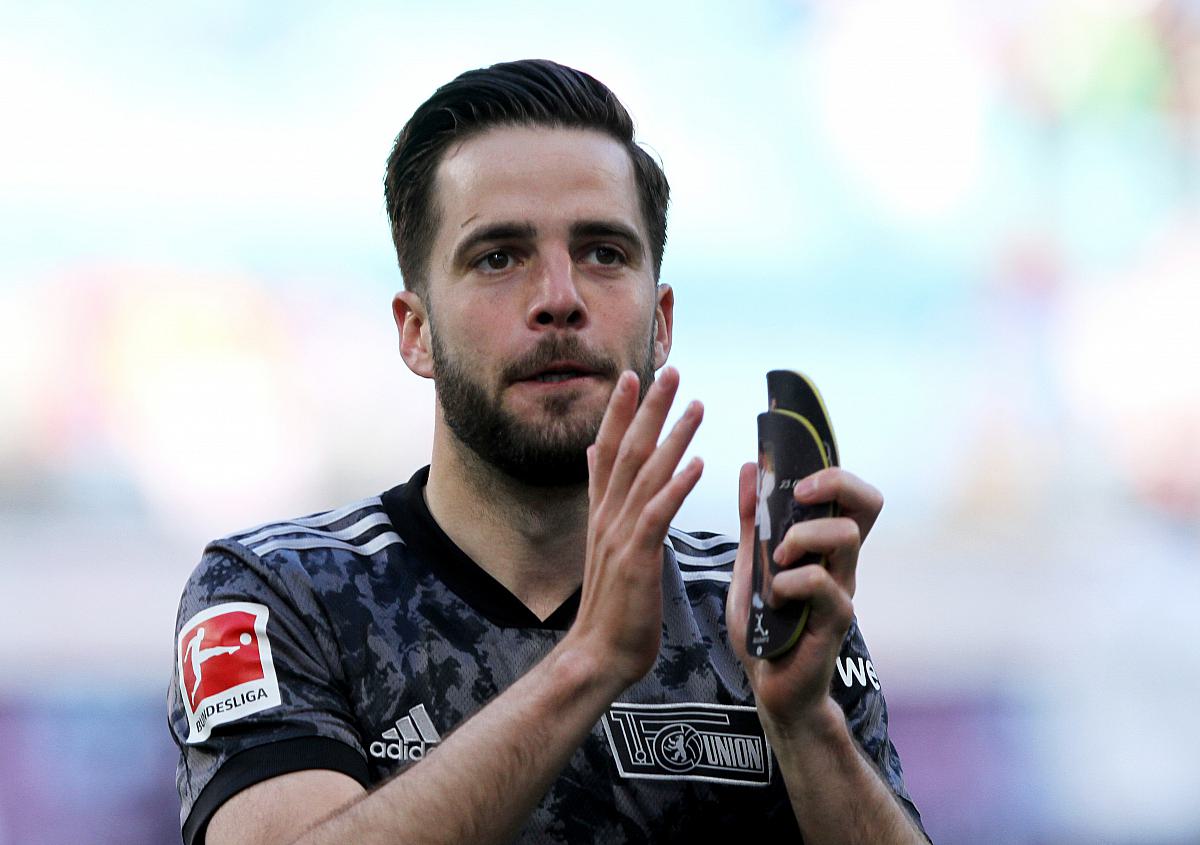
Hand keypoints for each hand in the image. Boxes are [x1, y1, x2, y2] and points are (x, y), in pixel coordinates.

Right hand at [568, 367, 703, 690]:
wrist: (597, 654)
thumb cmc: (611, 605)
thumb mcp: (605, 545)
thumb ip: (602, 499)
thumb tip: (592, 458)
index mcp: (602, 512)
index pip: (608, 450)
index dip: (619, 411)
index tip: (632, 375)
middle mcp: (608, 516)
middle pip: (628, 450)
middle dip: (649, 408)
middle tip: (671, 371)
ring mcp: (620, 536)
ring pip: (646, 475)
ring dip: (671, 436)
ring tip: (696, 404)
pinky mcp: (636, 558)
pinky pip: (657, 514)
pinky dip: (675, 485)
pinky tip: (696, 462)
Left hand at [727, 464, 883, 732]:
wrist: (770, 686)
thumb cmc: (765, 625)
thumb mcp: (750, 564)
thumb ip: (752, 521)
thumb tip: (750, 467)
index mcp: (825, 546)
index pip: (854, 495)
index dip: (835, 472)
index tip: (795, 472)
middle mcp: (843, 563)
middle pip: (868, 503)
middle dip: (832, 485)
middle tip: (796, 495)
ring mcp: (842, 590)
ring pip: (845, 537)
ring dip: (802, 535)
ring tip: (776, 558)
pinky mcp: (834, 621)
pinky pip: (819, 584)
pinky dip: (787, 582)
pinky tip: (771, 599)